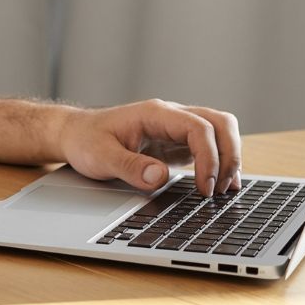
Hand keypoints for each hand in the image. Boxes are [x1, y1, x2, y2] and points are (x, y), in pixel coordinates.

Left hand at [58, 99, 241, 196]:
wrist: (76, 134)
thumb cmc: (86, 140)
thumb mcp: (100, 156)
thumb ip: (129, 167)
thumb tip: (160, 178)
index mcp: (155, 114)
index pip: (198, 128)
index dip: (209, 158)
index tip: (204, 189)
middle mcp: (171, 117)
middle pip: (220, 123)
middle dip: (229, 155)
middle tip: (220, 190)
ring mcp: (176, 129)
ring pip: (220, 131)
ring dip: (229, 158)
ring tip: (224, 191)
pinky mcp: (177, 143)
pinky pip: (210, 147)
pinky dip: (220, 163)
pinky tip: (219, 186)